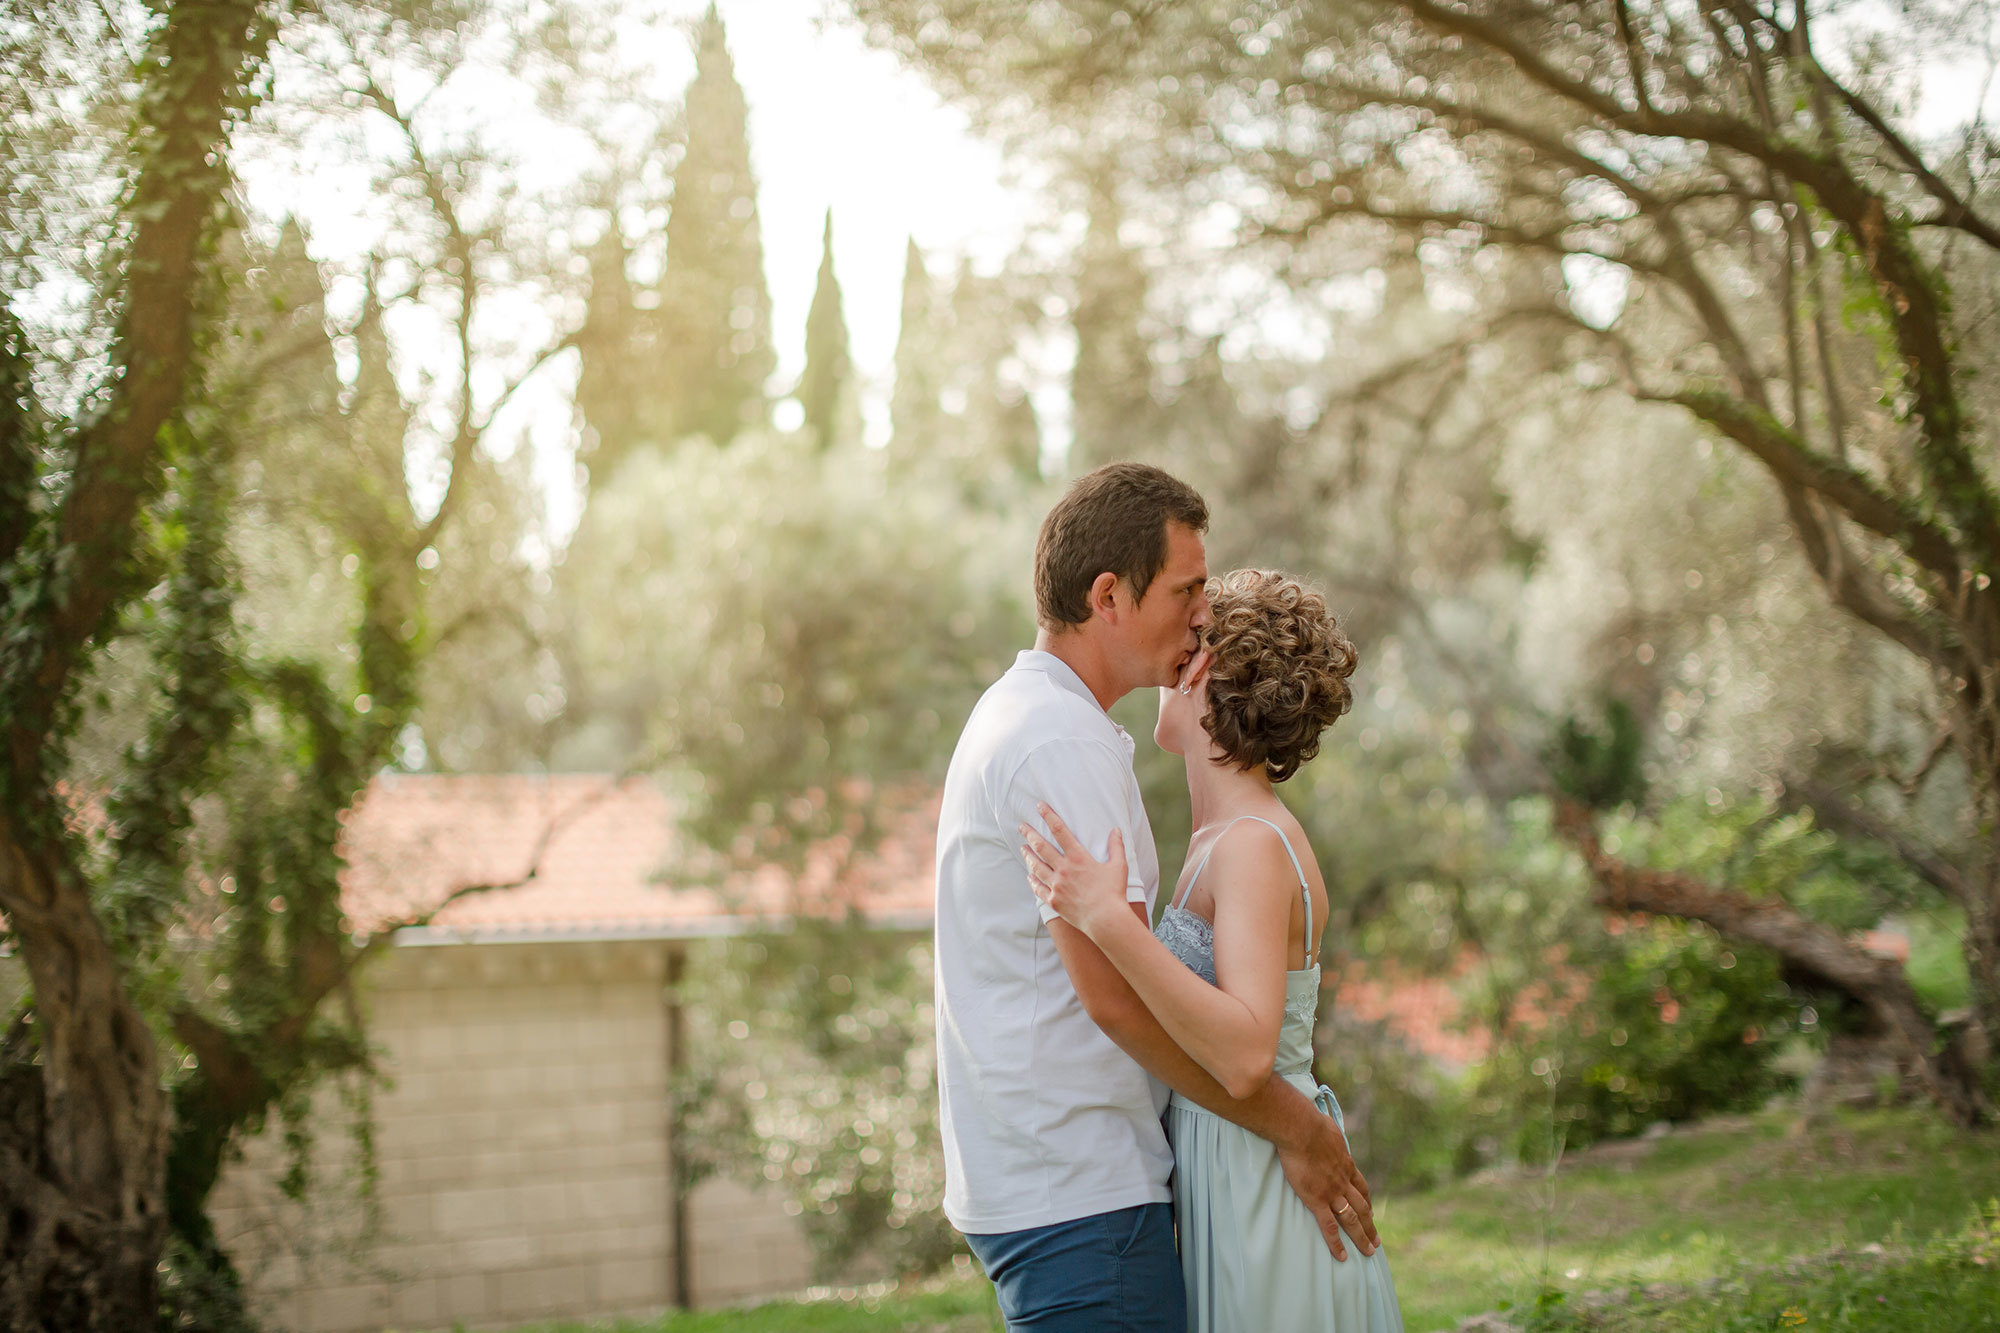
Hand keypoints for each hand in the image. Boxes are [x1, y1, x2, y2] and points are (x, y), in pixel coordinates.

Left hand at [1020, 803, 1130, 940]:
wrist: (1105, 919)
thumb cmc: (1114, 892)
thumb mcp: (1118, 866)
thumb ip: (1116, 846)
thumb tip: (1116, 829)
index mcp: (1078, 857)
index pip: (1059, 830)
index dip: (1048, 815)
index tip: (1039, 806)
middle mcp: (1064, 869)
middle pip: (1041, 846)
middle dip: (1030, 834)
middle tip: (1022, 826)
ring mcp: (1056, 885)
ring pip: (1036, 866)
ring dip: (1028, 855)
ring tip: (1023, 848)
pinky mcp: (1054, 900)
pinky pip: (1038, 888)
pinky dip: (1032, 880)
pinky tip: (1029, 876)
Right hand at [1275, 1112, 1378, 1261]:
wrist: (1301, 1130)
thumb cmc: (1310, 1124)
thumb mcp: (1327, 1127)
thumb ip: (1328, 1133)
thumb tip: (1324, 1123)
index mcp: (1345, 1165)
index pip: (1361, 1187)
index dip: (1366, 1201)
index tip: (1371, 1211)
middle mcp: (1344, 1181)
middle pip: (1362, 1207)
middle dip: (1371, 1225)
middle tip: (1377, 1241)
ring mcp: (1333, 1193)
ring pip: (1352, 1220)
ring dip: (1362, 1237)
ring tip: (1369, 1251)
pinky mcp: (1318, 1200)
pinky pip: (1329, 1227)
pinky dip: (1336, 1243)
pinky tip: (1342, 1256)